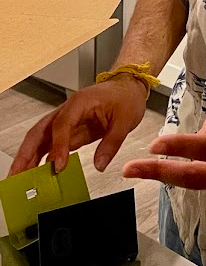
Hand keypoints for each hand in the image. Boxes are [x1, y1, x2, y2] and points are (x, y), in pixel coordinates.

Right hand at [9, 75, 147, 175]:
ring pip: (41, 138)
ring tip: (19, 178)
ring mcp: (66, 120)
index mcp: (80, 103)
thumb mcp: (125, 120)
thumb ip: (112, 143)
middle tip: (17, 175)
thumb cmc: (125, 97)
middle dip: (26, 153)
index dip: (58, 146)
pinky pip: (51, 144)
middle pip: (40, 131)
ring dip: (28, 157)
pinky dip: (42, 158)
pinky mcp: (69, 130)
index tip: (58, 165)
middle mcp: (68, 110)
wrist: (128, 88)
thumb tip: (100, 164)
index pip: (62, 125)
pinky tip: (37, 172)